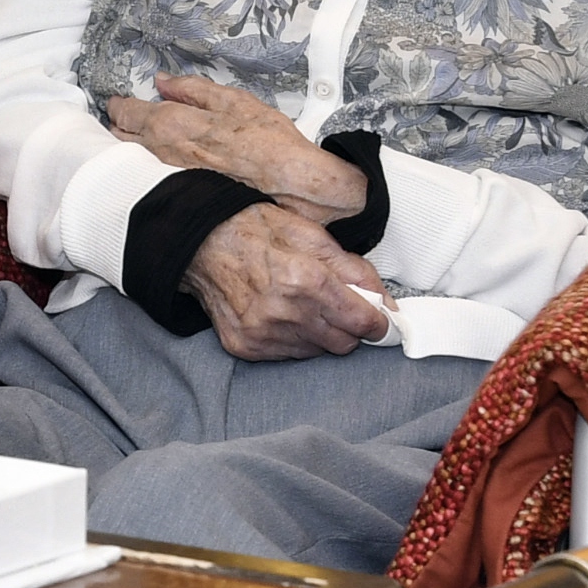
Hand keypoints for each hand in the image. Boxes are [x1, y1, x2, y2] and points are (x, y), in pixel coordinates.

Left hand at [108, 73, 368, 222]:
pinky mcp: (174, 203)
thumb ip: (193, 90)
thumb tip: (162, 82)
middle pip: (116, 138)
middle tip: (132, 122)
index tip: (124, 104)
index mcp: (169, 124)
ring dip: (129, 152)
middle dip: (120, 128)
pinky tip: (159, 173)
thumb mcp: (235, 102)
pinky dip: (143, 174)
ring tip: (144, 146)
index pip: (123, 111)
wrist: (293, 190)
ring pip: (128, 162)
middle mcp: (158, 155)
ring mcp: (163, 182)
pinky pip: (145, 184)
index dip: (120, 105)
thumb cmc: (268, 143)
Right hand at [184, 206, 397, 360]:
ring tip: (303, 305)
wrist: (201, 242)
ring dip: (320, 333)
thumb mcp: (314, 236)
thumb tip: (387, 304)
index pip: (362, 322)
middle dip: (349, 327)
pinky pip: (289, 355)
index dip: (379, 323)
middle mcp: (284, 313)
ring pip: (318, 352)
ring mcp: (262, 334)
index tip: (382, 322)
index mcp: (306, 280)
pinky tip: (281, 315)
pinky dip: (294, 339)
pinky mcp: (246, 347)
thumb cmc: (257, 231)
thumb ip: (356, 271)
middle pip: (344, 344)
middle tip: (339, 306)